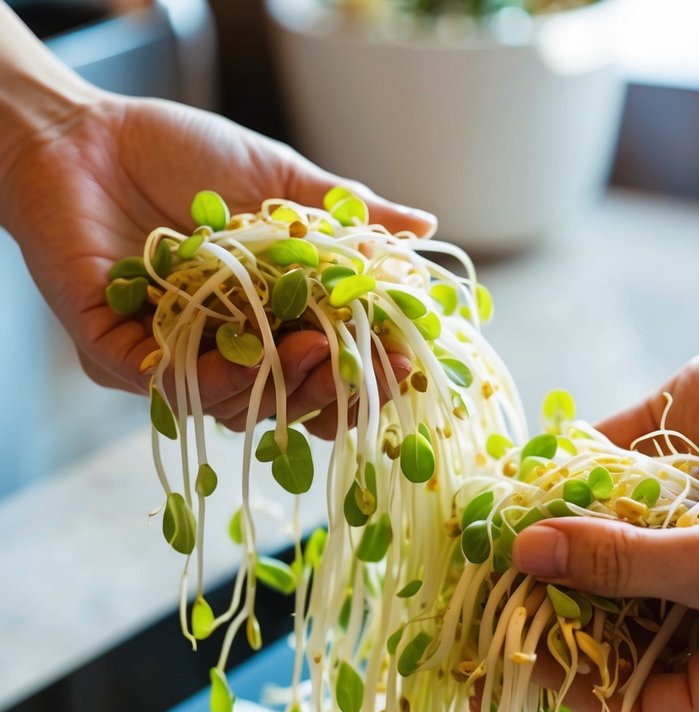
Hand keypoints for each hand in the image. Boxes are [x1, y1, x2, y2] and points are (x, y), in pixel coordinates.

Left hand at [2, 90, 434, 433]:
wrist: (86, 131)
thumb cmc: (178, 152)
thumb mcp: (277, 181)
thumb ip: (345, 212)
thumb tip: (427, 227)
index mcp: (263, 319)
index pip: (320, 369)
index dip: (362, 375)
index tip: (403, 361)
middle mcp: (219, 351)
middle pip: (283, 402)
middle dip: (331, 393)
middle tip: (370, 370)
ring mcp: (170, 360)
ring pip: (232, 407)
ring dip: (280, 388)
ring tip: (316, 352)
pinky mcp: (117, 355)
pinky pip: (169, 390)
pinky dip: (213, 379)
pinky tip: (250, 357)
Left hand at [513, 324, 698, 711]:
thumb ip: (623, 560)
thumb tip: (525, 554)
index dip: (564, 687)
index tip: (510, 641)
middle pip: (633, 667)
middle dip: (573, 627)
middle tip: (511, 592)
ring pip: (650, 622)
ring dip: (598, 586)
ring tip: (540, 556)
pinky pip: (676, 583)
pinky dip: (633, 557)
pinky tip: (595, 526)